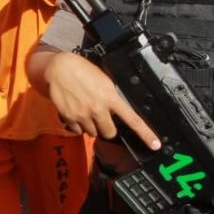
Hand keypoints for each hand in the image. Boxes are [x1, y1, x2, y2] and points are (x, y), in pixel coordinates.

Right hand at [43, 52, 159, 148]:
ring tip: (86, 111)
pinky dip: (78, 126)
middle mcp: (98, 109)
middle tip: (102, 117)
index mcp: (110, 98)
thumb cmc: (82, 70)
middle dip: (108, 128)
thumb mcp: (104, 80)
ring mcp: (83, 116)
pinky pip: (78, 131)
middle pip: (109, 133)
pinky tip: (76, 112)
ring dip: (92, 126)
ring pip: (93, 133)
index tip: (155, 144)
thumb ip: (111, 96)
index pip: (132, 119)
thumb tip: (116, 108)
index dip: (145, 134)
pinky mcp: (69, 118)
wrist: (59, 69)